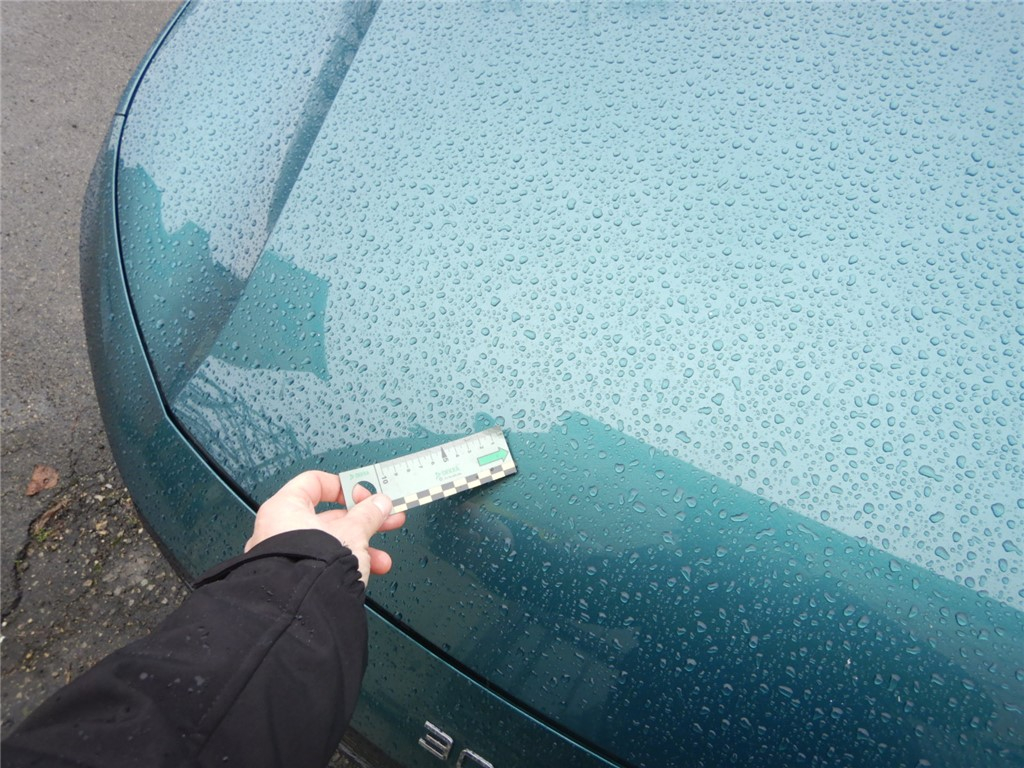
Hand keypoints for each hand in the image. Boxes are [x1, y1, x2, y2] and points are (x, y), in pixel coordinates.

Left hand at [245, 471, 405, 586]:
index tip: (365, 495)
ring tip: (382, 558)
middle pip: (327, 517)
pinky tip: (367, 573)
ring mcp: (283, 558)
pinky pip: (321, 565)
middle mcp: (277, 531)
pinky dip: (344, 566)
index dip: (344, 486)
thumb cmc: (313, 566)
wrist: (302, 610)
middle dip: (362, 521)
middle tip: (385, 519)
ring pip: (328, 545)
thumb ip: (368, 514)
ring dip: (360, 548)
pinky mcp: (291, 581)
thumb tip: (379, 504)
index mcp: (284, 509)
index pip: (314, 483)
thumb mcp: (353, 532)